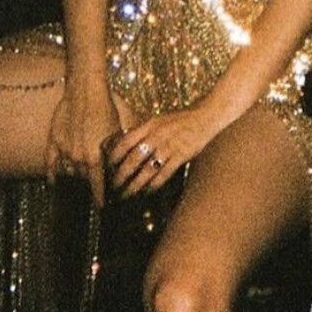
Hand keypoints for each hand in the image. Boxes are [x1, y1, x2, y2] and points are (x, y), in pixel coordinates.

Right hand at [45, 77, 120, 206]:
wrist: (86, 89)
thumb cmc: (107, 107)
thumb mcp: (121, 129)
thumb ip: (124, 147)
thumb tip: (138, 158)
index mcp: (95, 157)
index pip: (97, 186)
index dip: (99, 198)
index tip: (101, 207)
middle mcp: (78, 158)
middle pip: (83, 179)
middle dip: (89, 183)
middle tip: (93, 187)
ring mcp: (64, 150)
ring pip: (68, 172)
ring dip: (74, 178)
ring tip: (79, 182)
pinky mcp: (53, 140)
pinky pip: (50, 162)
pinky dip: (51, 174)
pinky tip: (52, 183)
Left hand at [105, 104, 219, 198]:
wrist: (204, 117)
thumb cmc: (179, 120)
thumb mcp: (158, 120)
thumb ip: (142, 131)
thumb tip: (123, 143)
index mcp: (149, 125)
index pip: (124, 141)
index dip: (113, 156)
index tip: (106, 167)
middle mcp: (156, 135)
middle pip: (133, 159)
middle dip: (120, 175)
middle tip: (113, 186)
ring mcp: (169, 146)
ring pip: (146, 170)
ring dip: (134, 185)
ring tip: (126, 194)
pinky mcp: (181, 156)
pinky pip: (163, 174)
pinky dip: (153, 185)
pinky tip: (146, 192)